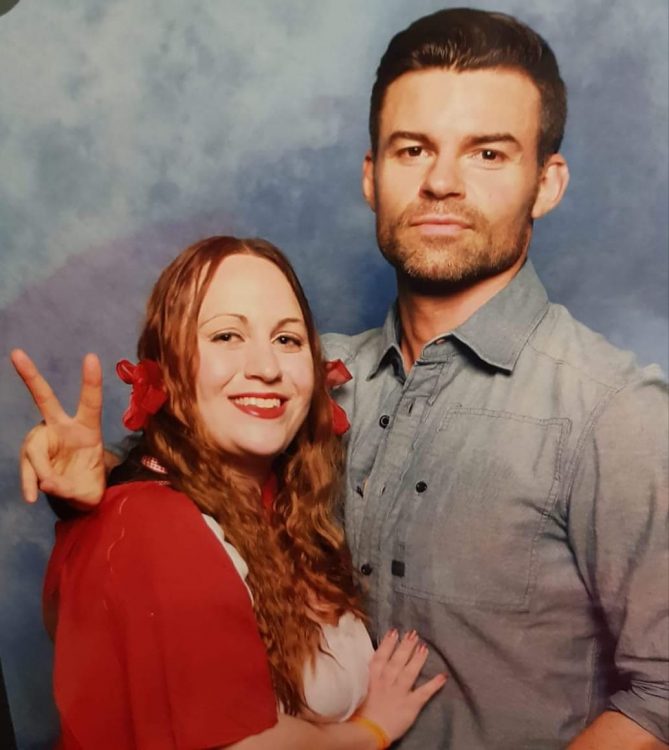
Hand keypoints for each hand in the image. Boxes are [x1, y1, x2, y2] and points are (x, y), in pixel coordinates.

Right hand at [11, 349, 105, 505]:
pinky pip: (27, 468)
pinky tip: (32, 496)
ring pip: (33, 449)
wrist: (78, 496)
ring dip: (40, 470)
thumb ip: (71, 486)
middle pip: (45, 399)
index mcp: (88, 427)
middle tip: (16, 354)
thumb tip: (45, 482)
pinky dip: (29, 482)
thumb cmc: (89, 482)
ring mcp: (44, 440)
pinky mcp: (32, 456)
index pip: (90, 402)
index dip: (91, 381)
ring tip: (50, 487)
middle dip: (30, 376)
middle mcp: (63, 428)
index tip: (91, 357)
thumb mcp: (89, 489)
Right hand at [356, 630, 445, 743]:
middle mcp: (386, 681)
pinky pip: (423, 693)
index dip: (388, 643)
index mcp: (372, 678)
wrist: (366, 732)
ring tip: (424, 647)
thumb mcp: (357, 690)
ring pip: (409, 672)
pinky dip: (434, 685)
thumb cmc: (358, 713)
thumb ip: (364, 676)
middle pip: (397, 660)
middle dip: (405, 646)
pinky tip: (442, 676)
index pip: (381, 657)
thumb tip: (368, 664)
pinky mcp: (410, 705)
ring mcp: (399, 692)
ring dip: (418, 659)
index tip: (394, 631)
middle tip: (413, 634)